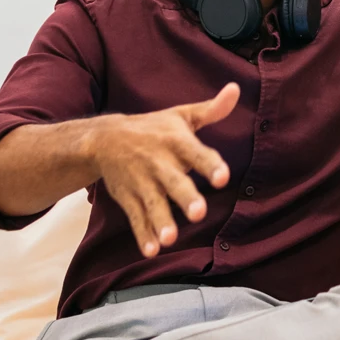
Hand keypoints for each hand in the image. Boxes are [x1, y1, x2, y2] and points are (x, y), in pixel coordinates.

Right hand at [87, 83, 238, 257]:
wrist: (103, 138)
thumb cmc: (153, 127)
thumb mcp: (182, 115)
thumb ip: (212, 109)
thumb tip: (236, 89)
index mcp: (176, 142)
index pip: (197, 153)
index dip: (210, 165)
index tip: (223, 178)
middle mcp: (159, 163)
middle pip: (174, 182)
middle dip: (185, 198)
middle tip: (199, 213)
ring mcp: (141, 183)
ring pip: (153, 204)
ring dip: (160, 222)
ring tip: (170, 240)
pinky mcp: (128, 198)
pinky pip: (135, 218)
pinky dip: (142, 235)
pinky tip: (151, 251)